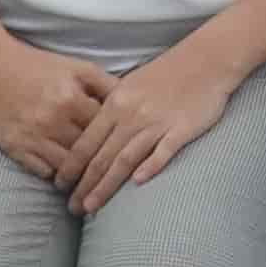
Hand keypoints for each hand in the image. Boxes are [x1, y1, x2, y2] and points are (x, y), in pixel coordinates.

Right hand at [0, 35, 114, 181]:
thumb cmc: (37, 65)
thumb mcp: (76, 67)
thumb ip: (105, 84)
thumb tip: (132, 102)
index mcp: (72, 99)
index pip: (104, 130)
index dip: (116, 141)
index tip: (126, 152)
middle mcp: (53, 120)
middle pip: (87, 152)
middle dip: (101, 165)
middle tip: (115, 178)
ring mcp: (33, 136)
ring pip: (66, 167)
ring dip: (79, 177)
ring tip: (92, 186)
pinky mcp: (14, 147)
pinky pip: (42, 171)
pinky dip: (55, 175)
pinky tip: (64, 179)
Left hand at [68, 42, 246, 205]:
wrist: (206, 59)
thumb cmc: (167, 73)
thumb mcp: (130, 85)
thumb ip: (112, 109)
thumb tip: (93, 134)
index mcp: (115, 104)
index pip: (86, 142)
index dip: (70, 166)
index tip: (59, 186)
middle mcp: (131, 115)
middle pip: (101, 156)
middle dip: (83, 185)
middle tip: (71, 208)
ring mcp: (156, 123)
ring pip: (125, 159)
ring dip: (106, 186)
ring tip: (91, 207)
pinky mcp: (182, 128)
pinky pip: (164, 150)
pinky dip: (150, 166)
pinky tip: (139, 182)